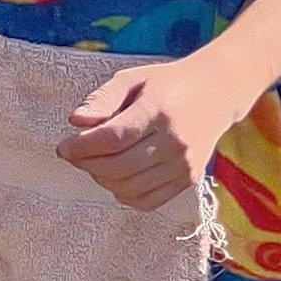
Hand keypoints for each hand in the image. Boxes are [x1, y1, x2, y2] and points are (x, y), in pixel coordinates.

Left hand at [58, 56, 238, 208]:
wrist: (217, 93)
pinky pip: (146, 201)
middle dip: (87, 164)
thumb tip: (76, 121)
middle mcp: (176, 141)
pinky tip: (116, 178)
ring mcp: (184, 165)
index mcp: (160, 111)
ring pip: (129, 188)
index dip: (82, 147)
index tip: (63, 147)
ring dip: (102, 179)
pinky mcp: (189, 180)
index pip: (113, 138)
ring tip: (95, 162)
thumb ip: (102, 99)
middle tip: (74, 154)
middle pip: (118, 167)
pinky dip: (124, 195)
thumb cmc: (167, 84)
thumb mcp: (132, 79)